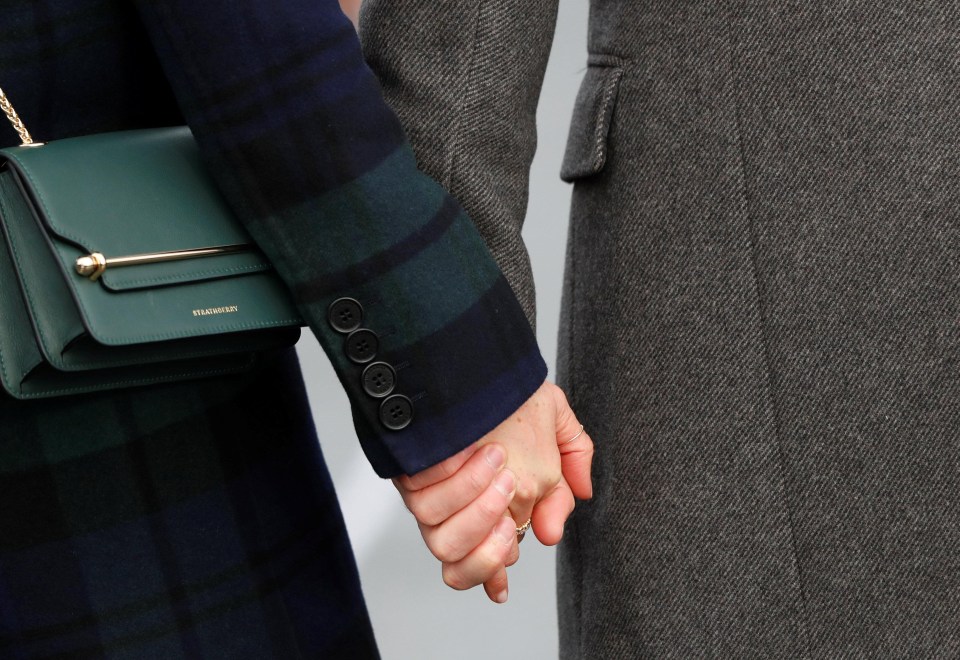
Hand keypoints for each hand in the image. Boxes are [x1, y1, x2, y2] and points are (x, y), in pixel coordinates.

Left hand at [393, 381, 593, 602]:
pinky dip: (453, 486)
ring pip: (445, 540)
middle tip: (511, 521)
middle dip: (487, 556)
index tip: (499, 590)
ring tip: (498, 467)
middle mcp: (458, 504)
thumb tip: (581, 497)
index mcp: (491, 501)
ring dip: (476, 511)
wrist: (471, 355)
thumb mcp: (556, 418)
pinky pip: (427, 505)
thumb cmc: (509, 387)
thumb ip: (574, 457)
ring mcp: (433, 492)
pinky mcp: (409, 476)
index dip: (491, 577)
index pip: (488, 558)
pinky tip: (472, 454)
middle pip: (461, 565)